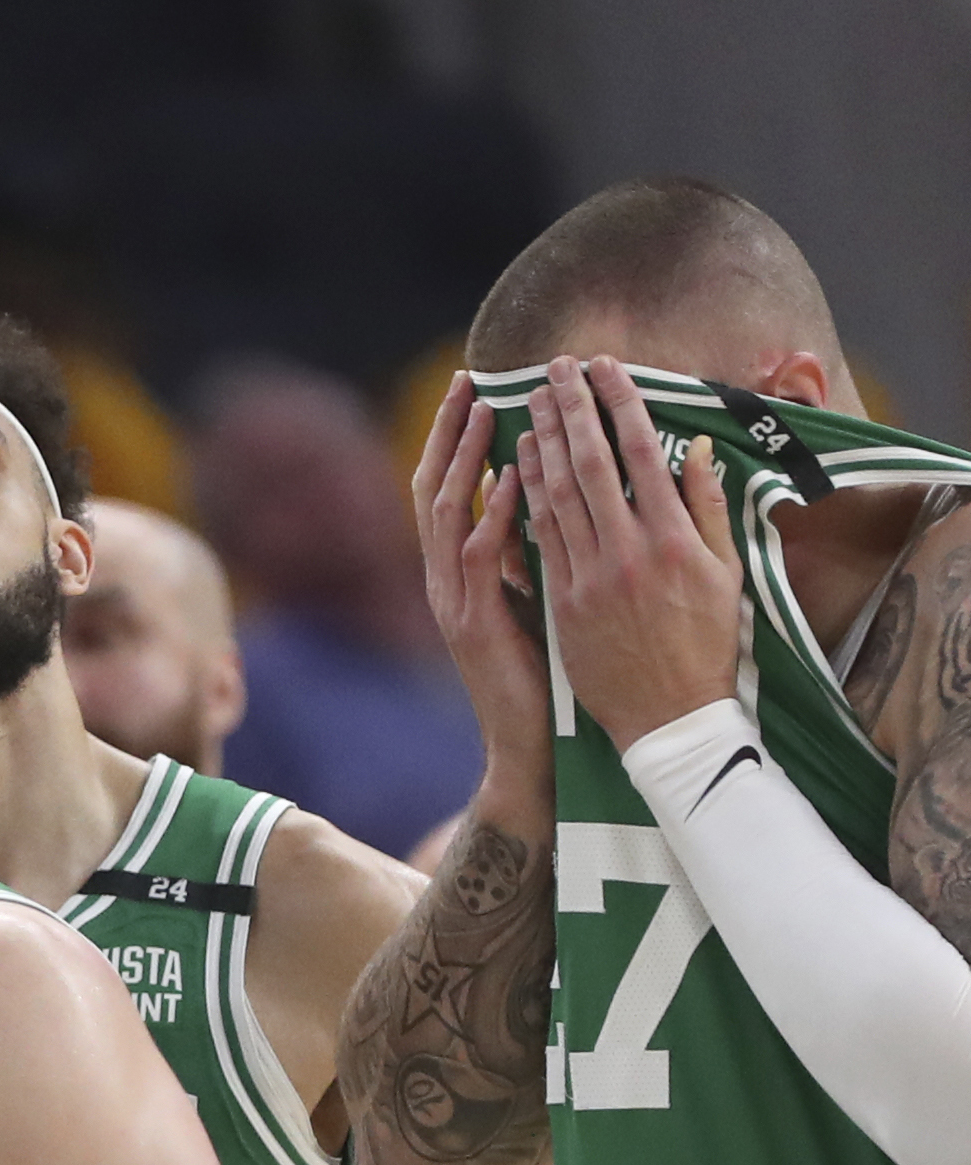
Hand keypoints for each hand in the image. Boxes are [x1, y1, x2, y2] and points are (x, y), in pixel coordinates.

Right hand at [413, 368, 552, 787]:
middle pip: (434, 489)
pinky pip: (479, 558)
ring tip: (488, 410)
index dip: (460, 439)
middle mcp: (446, 581)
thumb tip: (553, 499)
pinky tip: (516, 476)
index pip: (451, 490)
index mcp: (462, 573)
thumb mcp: (538, 600)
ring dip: (467, 459)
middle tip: (470, 379)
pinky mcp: (476, 625)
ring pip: (448, 514)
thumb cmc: (546, 678)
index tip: (479, 388)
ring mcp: (454, 602)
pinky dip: (495, 513)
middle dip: (451, 432)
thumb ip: (537, 551)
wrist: (531, 749)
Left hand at [525, 355, 749, 748]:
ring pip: (558, 496)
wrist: (669, 718)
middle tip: (557, 366)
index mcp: (674, 541)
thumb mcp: (725, 574)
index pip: (642, 454)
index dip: (621, 405)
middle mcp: (627, 553)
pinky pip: (538, 537)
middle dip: (573, 409)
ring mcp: (588, 578)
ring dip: (544, 442)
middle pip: (592, 465)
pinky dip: (527, 495)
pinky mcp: (561, 602)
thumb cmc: (707, 644)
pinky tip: (519, 462)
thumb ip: (709, 508)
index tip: (608, 367)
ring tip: (533, 400)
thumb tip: (697, 450)